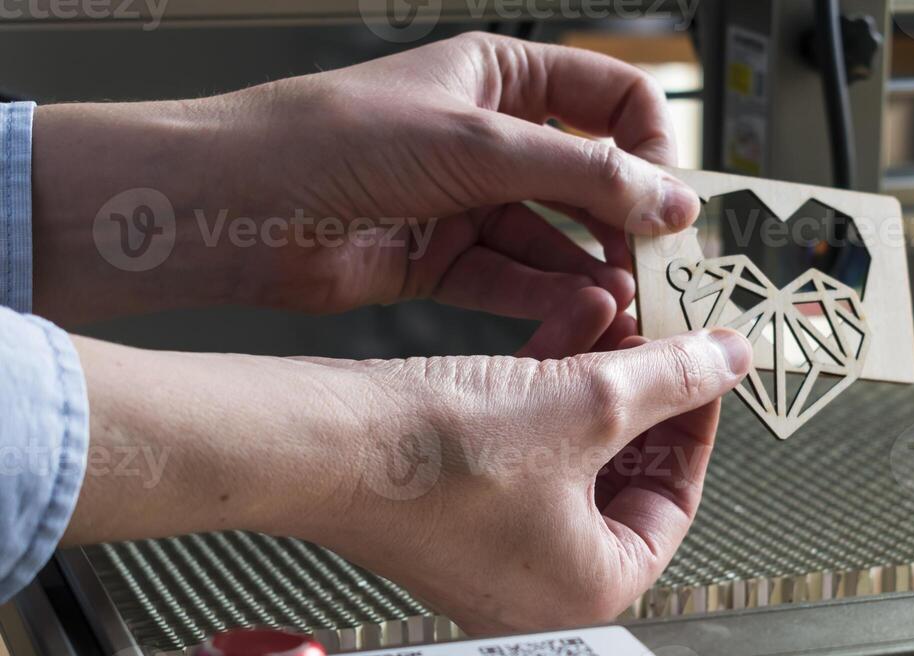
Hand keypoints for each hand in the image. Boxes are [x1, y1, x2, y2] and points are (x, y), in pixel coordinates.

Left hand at [33, 32, 699, 324]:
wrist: (237, 208)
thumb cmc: (331, 141)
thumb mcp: (478, 144)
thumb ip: (585, 173)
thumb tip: (670, 197)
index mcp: (503, 78)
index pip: (614, 100)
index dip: (653, 146)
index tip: (672, 197)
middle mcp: (492, 139)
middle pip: (593, 179)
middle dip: (629, 222)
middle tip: (660, 266)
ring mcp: (470, 201)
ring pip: (558, 239)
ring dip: (594, 271)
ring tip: (626, 303)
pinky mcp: (446, 260)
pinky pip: (518, 280)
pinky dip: (552, 299)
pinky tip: (583, 316)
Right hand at [64, 296, 753, 635]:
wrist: (326, 442)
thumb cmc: (439, 457)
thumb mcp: (593, 402)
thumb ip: (675, 379)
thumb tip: (727, 360)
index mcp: (594, 589)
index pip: (677, 501)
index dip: (697, 421)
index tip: (705, 369)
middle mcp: (545, 585)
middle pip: (625, 473)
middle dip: (643, 391)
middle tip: (663, 336)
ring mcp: (497, 549)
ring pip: (574, 451)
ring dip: (597, 378)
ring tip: (615, 314)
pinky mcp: (458, 510)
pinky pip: (526, 449)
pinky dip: (547, 390)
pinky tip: (562, 327)